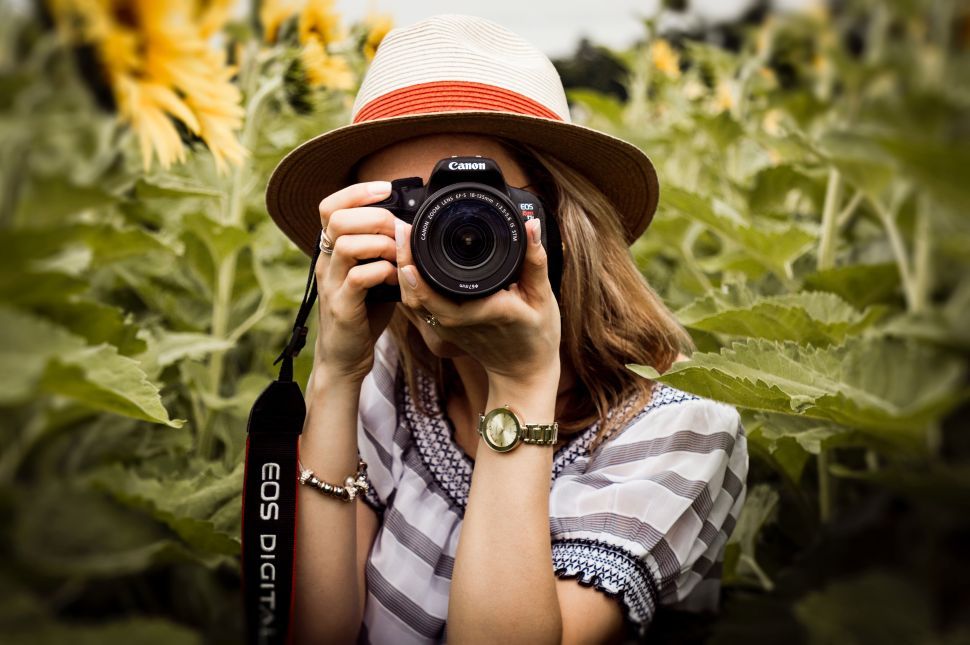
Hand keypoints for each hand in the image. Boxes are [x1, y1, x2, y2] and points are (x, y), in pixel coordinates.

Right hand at [314, 180, 398, 382]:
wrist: (345, 357)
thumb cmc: (363, 312)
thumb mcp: (372, 273)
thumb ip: (383, 250)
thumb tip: (411, 227)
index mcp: (331, 250)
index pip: (329, 206)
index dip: (356, 191)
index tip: (385, 188)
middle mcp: (325, 262)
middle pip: (337, 219)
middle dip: (375, 217)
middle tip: (399, 230)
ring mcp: (330, 284)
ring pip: (346, 244)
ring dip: (381, 244)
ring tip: (398, 256)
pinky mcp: (341, 306)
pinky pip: (358, 278)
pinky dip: (383, 272)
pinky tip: (396, 280)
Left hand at [395, 217, 561, 385]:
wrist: (524, 371)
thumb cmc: (537, 335)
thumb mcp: (542, 297)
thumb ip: (535, 260)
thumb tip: (530, 225)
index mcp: (482, 311)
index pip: (437, 291)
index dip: (416, 266)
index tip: (409, 235)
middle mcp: (458, 322)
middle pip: (415, 293)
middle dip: (403, 259)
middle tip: (402, 228)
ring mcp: (447, 329)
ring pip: (412, 300)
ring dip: (402, 271)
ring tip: (403, 239)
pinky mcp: (443, 330)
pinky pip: (419, 306)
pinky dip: (410, 284)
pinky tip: (410, 262)